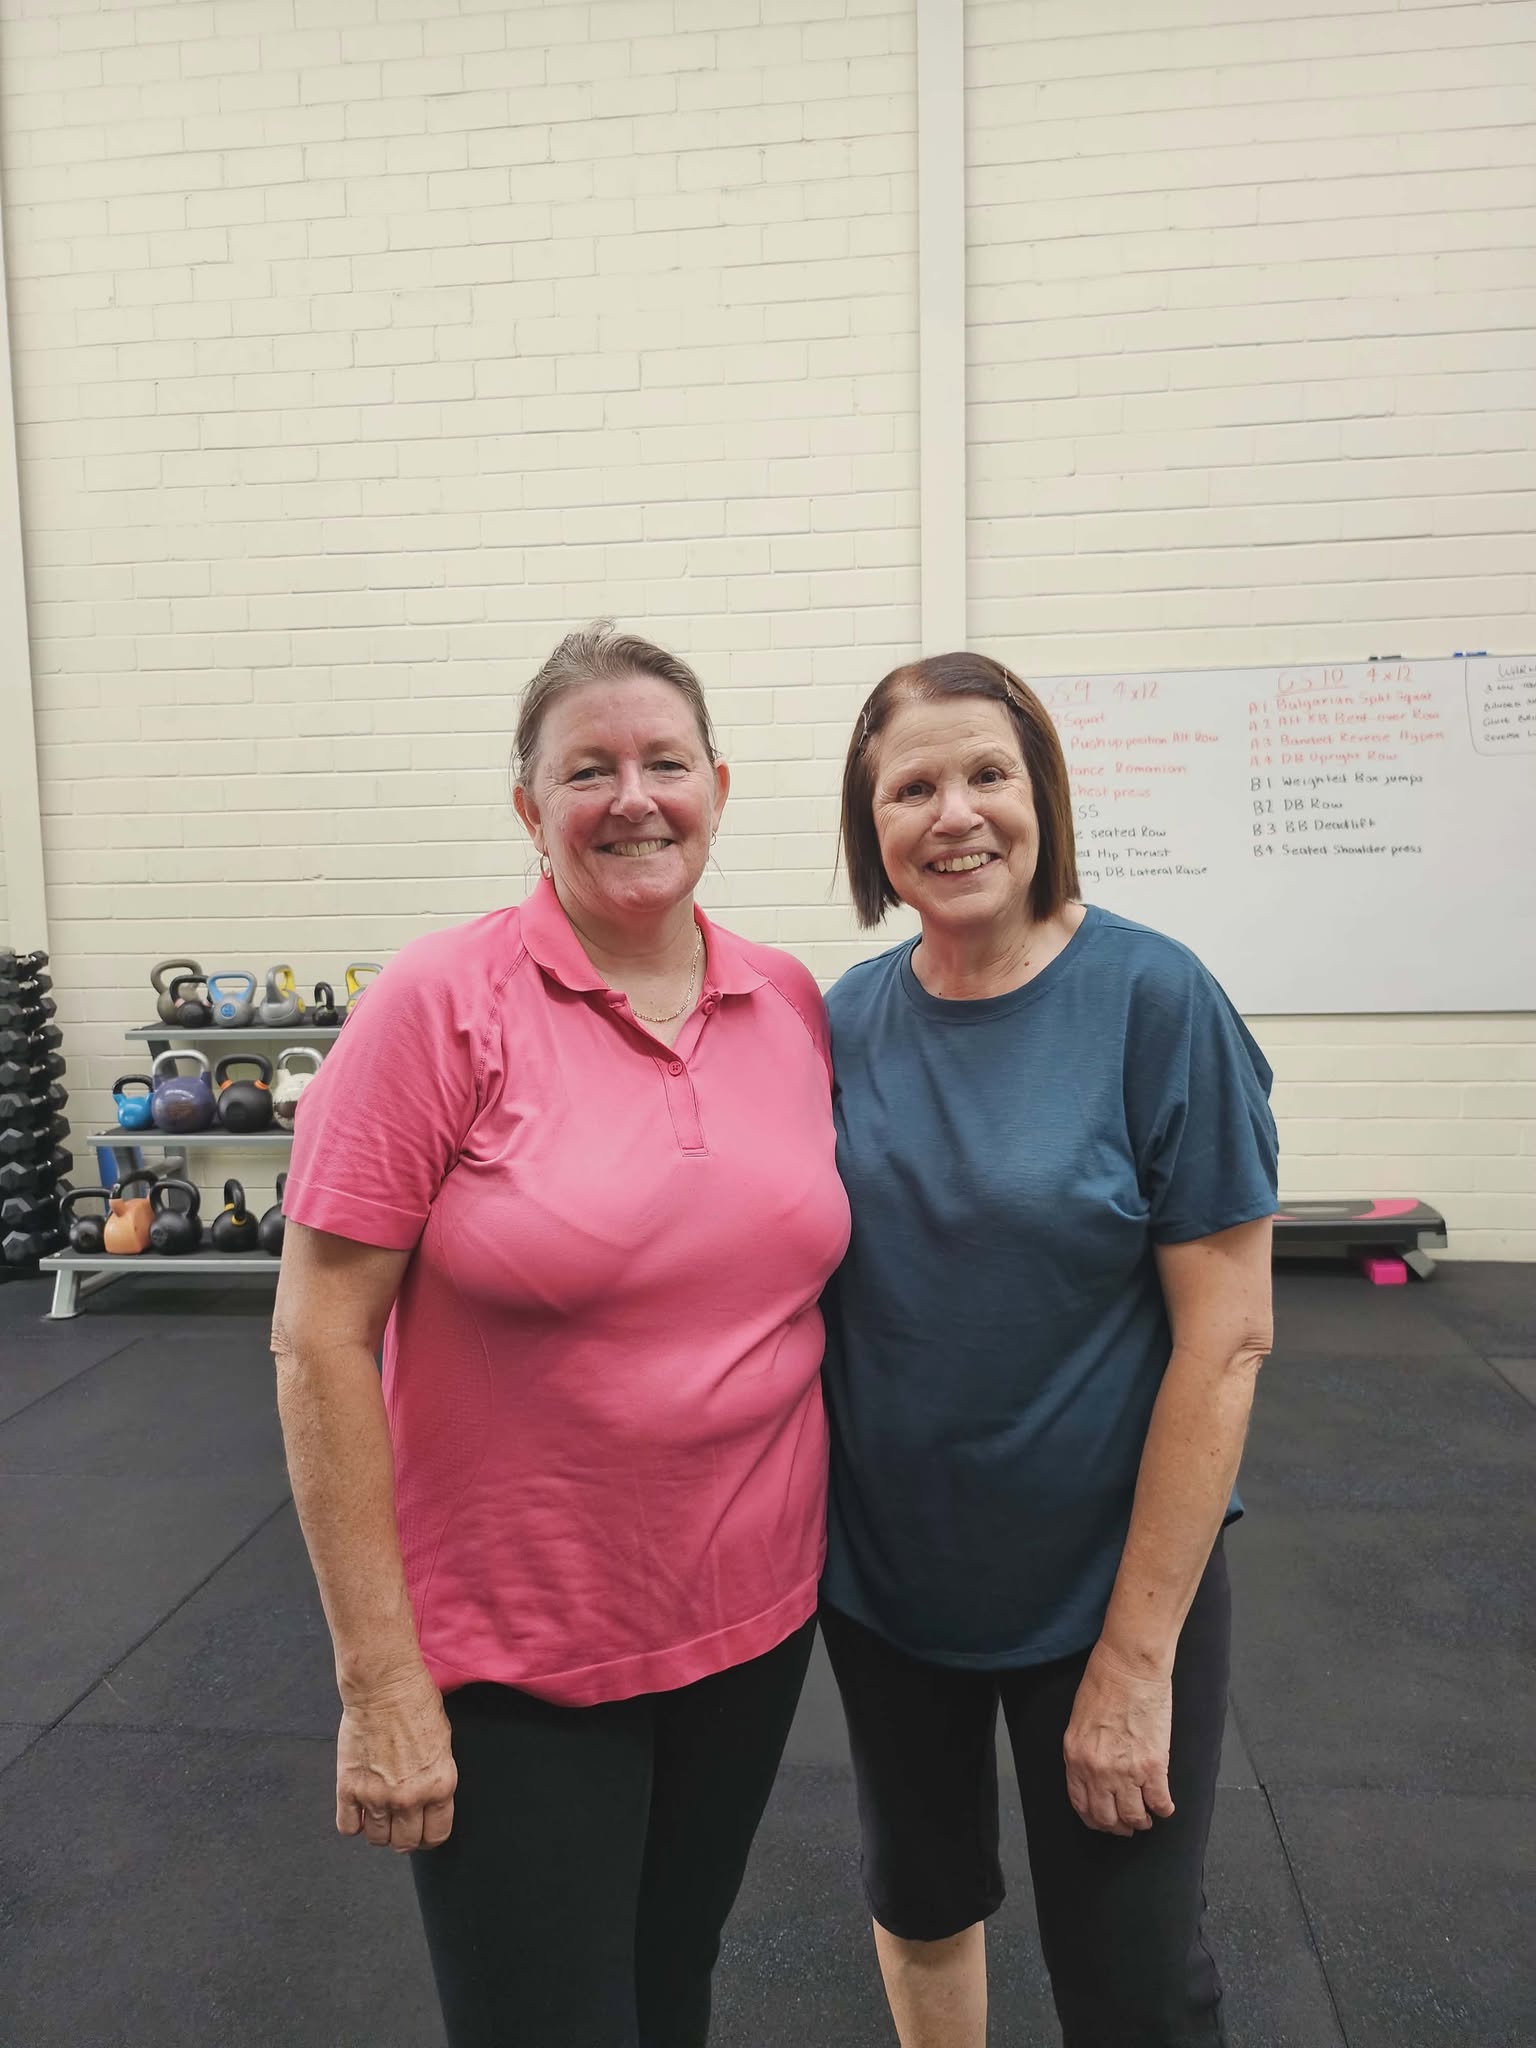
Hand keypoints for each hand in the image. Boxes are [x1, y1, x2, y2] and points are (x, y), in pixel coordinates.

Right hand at [336, 1664, 456, 1854]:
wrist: (384, 1686)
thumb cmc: (416, 1704)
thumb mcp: (443, 1744)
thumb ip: (436, 1778)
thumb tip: (428, 1800)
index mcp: (440, 1786)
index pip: (436, 1835)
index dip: (429, 1836)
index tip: (422, 1831)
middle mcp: (410, 1798)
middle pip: (405, 1842)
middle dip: (404, 1835)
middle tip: (400, 1822)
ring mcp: (377, 1796)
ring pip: (377, 1839)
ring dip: (379, 1830)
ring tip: (379, 1812)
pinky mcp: (349, 1788)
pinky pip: (348, 1827)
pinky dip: (353, 1822)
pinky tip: (358, 1808)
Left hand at [1062, 1639, 1173, 1836]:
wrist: (1129, 1666)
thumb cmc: (1105, 1683)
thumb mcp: (1079, 1722)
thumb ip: (1084, 1752)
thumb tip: (1093, 1776)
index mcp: (1076, 1757)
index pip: (1082, 1805)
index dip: (1095, 1820)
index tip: (1104, 1821)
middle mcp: (1098, 1770)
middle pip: (1107, 1818)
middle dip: (1118, 1827)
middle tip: (1128, 1824)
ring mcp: (1126, 1771)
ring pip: (1134, 1817)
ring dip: (1142, 1821)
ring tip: (1147, 1815)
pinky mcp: (1153, 1766)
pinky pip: (1160, 1803)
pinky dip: (1164, 1809)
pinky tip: (1165, 1805)